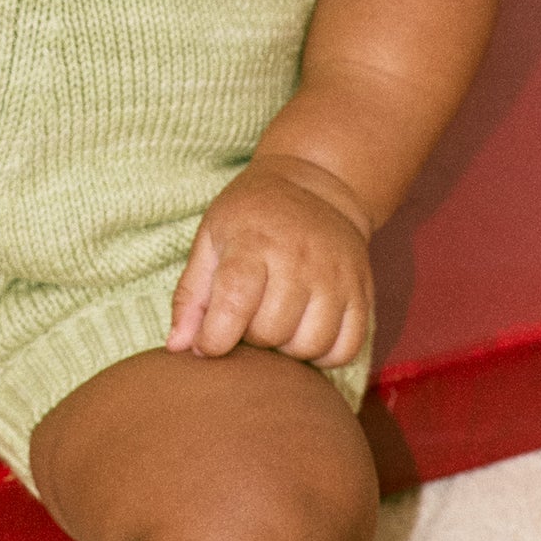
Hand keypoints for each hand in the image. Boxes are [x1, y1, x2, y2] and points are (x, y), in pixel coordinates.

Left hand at [168, 156, 372, 367]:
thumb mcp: (211, 238)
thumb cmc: (251, 216)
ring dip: (286, 349)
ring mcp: (336, 276)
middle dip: (250, 339)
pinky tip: (306, 332)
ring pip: (309, 346)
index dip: (215, 339)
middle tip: (247, 319)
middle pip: (271, 333)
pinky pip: (346, 349)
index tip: (208, 345)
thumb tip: (178, 348)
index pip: (234, 305)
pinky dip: (324, 355)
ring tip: (277, 324)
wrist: (316, 185)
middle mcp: (299, 259)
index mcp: (254, 242)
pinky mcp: (362, 292)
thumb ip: (192, 295)